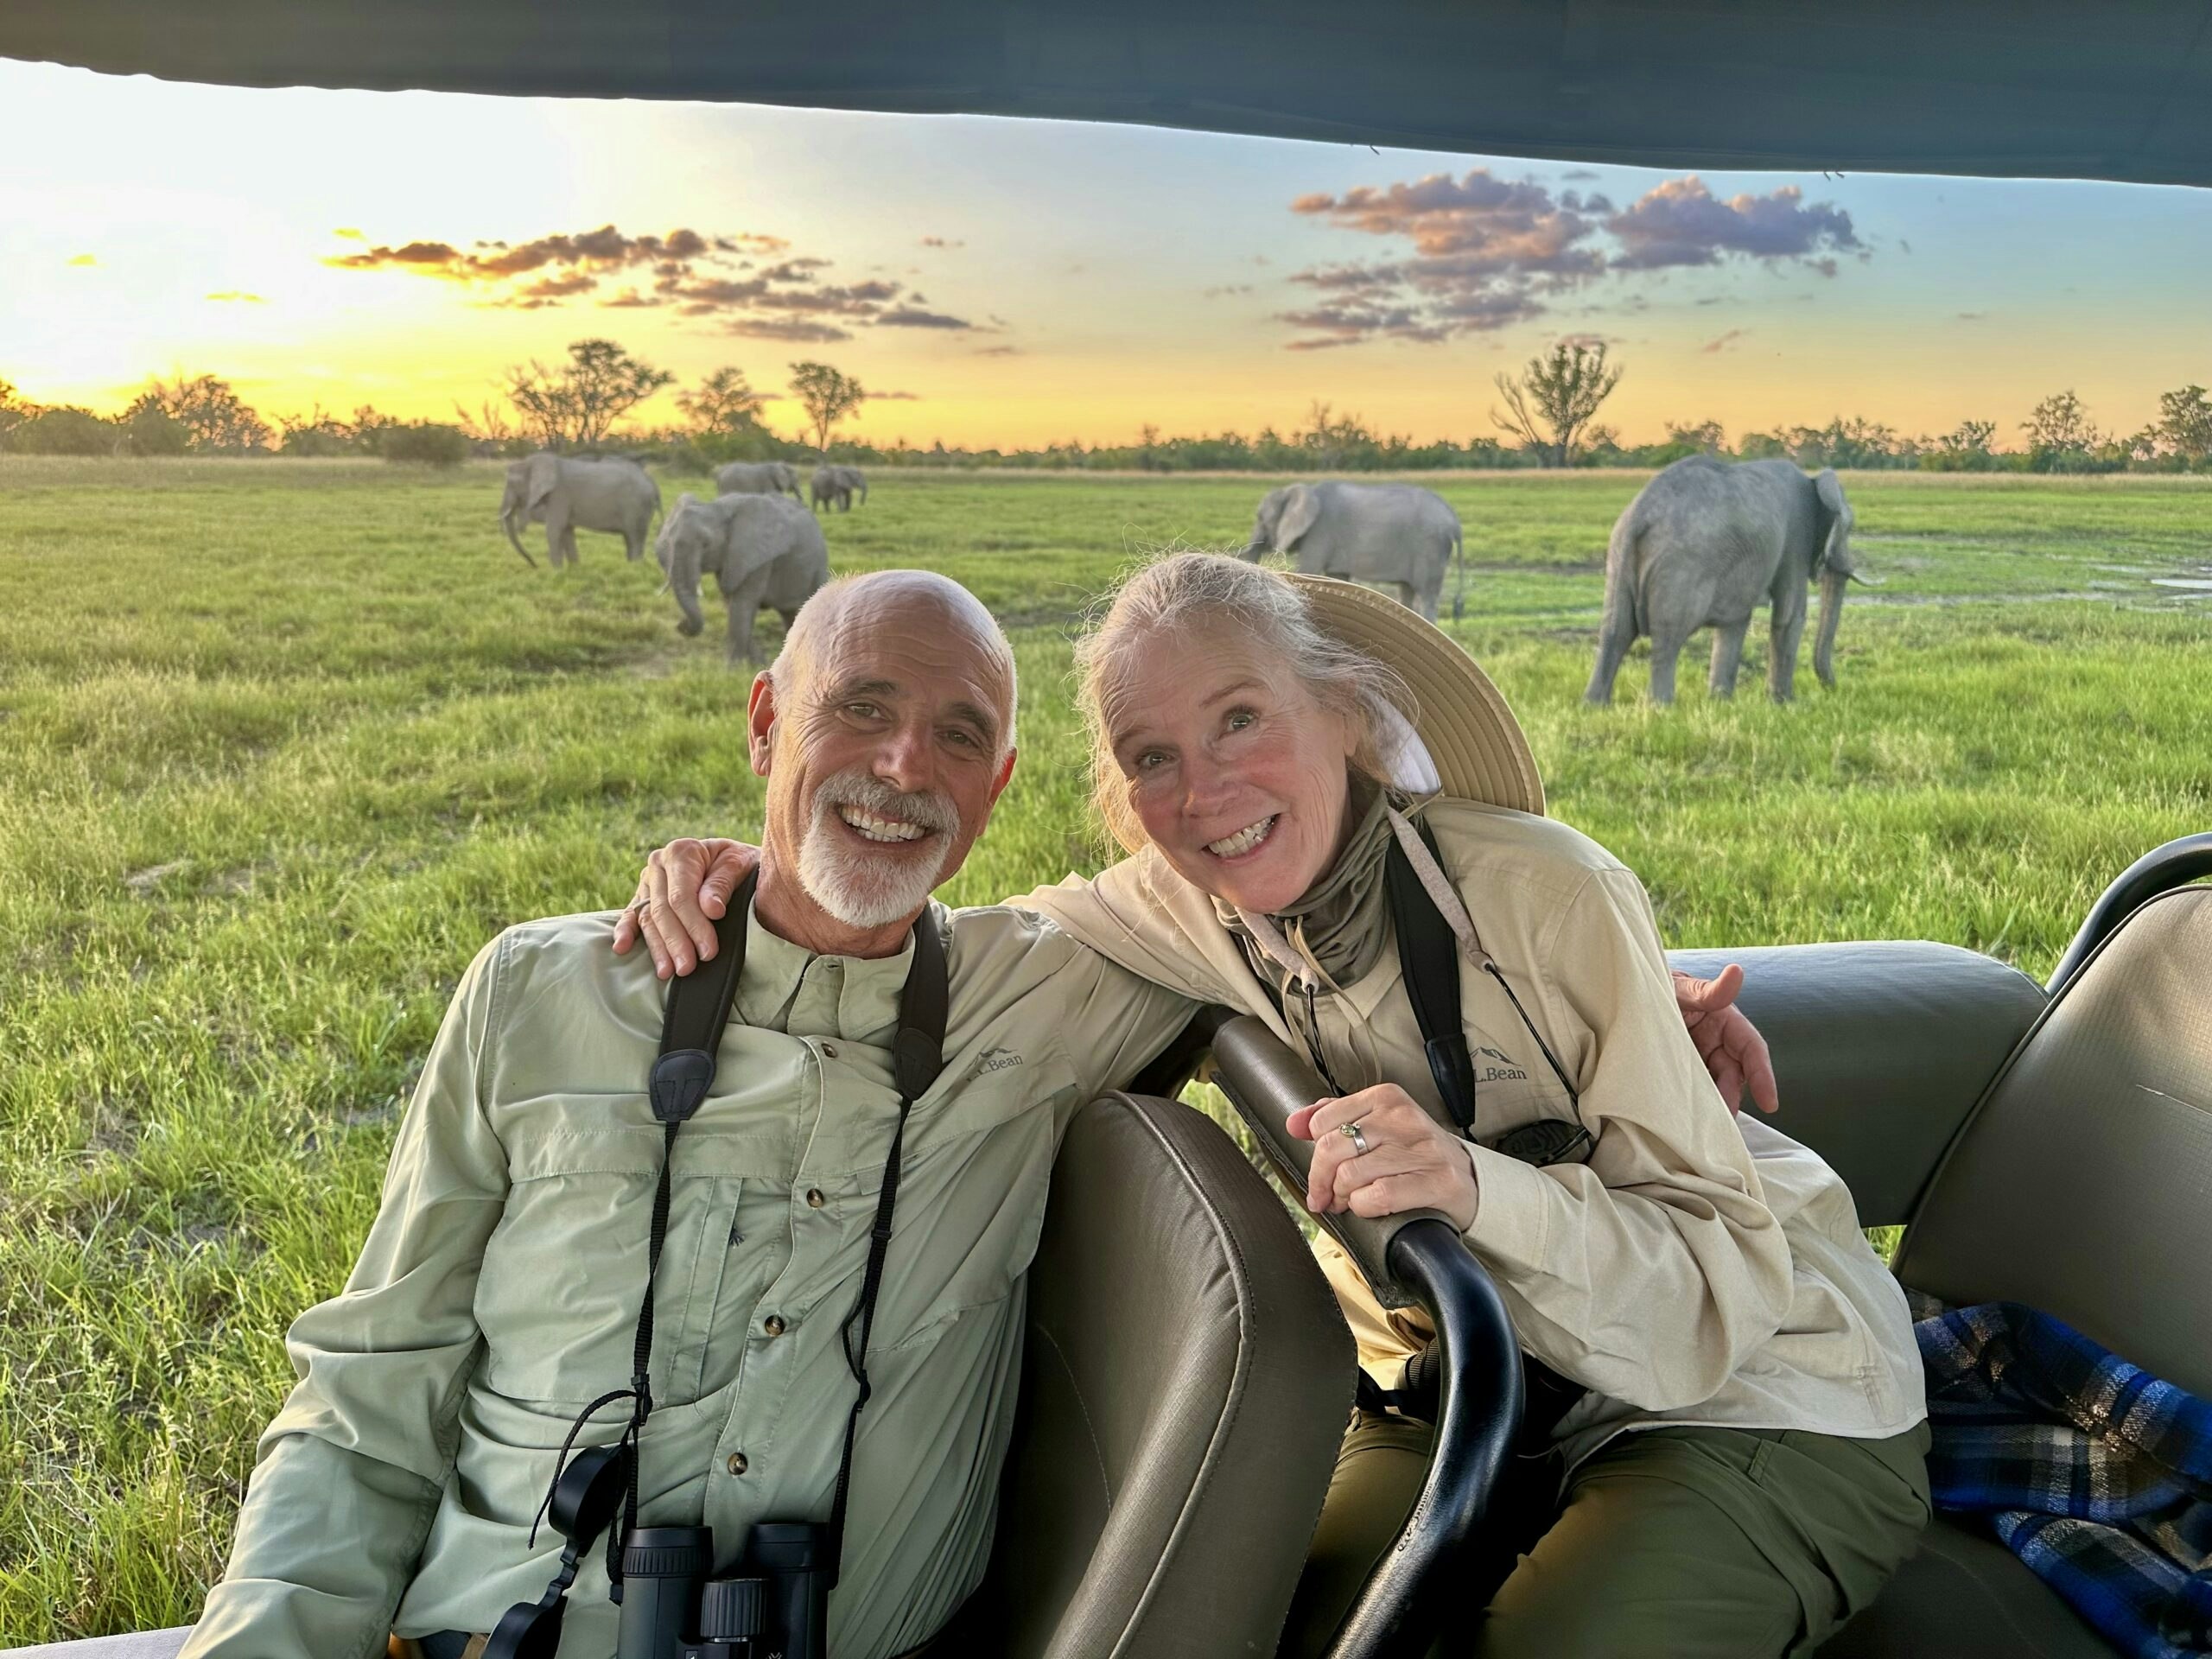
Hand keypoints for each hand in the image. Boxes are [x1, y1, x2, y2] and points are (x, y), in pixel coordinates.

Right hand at [612, 838, 759, 977]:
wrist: (734, 860)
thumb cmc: (740, 863)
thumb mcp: (740, 864)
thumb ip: (723, 884)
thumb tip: (711, 909)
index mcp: (681, 852)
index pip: (681, 896)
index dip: (694, 925)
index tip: (708, 951)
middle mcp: (659, 864)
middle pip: (662, 910)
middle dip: (676, 942)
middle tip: (687, 968)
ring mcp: (648, 880)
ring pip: (648, 918)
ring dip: (656, 947)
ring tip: (666, 972)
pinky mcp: (643, 896)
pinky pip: (632, 915)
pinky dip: (625, 931)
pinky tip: (622, 948)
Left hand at [1287, 1083, 1478, 1233]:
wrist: (1468, 1179)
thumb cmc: (1413, 1153)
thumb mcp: (1377, 1125)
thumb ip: (1334, 1119)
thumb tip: (1293, 1122)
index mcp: (1385, 1098)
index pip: (1322, 1122)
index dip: (1313, 1154)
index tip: (1319, 1173)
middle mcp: (1403, 1118)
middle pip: (1331, 1149)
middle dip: (1320, 1180)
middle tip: (1324, 1197)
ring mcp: (1421, 1149)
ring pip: (1350, 1175)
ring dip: (1343, 1197)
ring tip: (1348, 1202)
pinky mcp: (1435, 1181)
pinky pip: (1377, 1197)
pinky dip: (1364, 1207)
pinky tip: (1371, 1206)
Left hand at [1672, 965, 1778, 1114]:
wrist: (1624, 994)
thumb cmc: (1657, 985)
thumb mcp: (1679, 989)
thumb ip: (1706, 989)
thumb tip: (1736, 972)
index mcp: (1724, 1019)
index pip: (1751, 1049)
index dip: (1762, 1075)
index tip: (1770, 1103)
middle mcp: (1716, 1041)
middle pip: (1733, 1075)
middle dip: (1731, 1098)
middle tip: (1719, 1121)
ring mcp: (1698, 1057)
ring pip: (1715, 1086)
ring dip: (1713, 1106)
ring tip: (1702, 1125)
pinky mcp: (1681, 1069)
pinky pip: (1693, 1090)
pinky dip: (1693, 1104)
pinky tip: (1684, 1118)